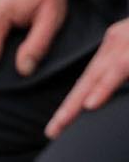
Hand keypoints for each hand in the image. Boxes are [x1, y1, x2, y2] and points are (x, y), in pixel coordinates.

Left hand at [47, 15, 128, 138]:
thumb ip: (120, 68)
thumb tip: (102, 93)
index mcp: (114, 46)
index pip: (89, 77)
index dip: (74, 100)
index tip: (60, 122)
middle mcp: (114, 44)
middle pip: (86, 80)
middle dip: (68, 107)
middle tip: (52, 130)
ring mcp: (125, 45)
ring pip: (97, 77)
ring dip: (78, 101)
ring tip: (63, 121)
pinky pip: (117, 70)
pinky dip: (103, 87)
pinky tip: (90, 103)